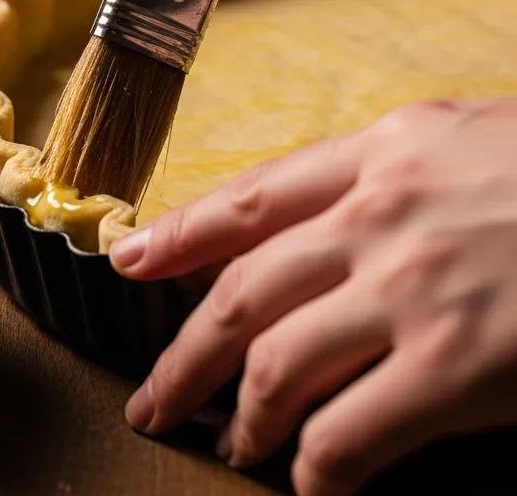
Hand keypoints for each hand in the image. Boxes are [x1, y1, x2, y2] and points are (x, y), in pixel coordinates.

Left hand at [110, 97, 516, 495]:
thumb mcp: (469, 137)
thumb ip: (390, 170)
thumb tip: (327, 220)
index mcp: (382, 152)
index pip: (249, 198)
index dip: (178, 235)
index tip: (128, 264)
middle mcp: (380, 216)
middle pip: (242, 290)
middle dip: (184, 353)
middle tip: (150, 399)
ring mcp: (415, 291)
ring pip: (278, 362)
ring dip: (244, 417)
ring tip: (230, 446)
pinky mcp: (462, 367)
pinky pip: (351, 432)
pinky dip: (317, 467)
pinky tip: (311, 485)